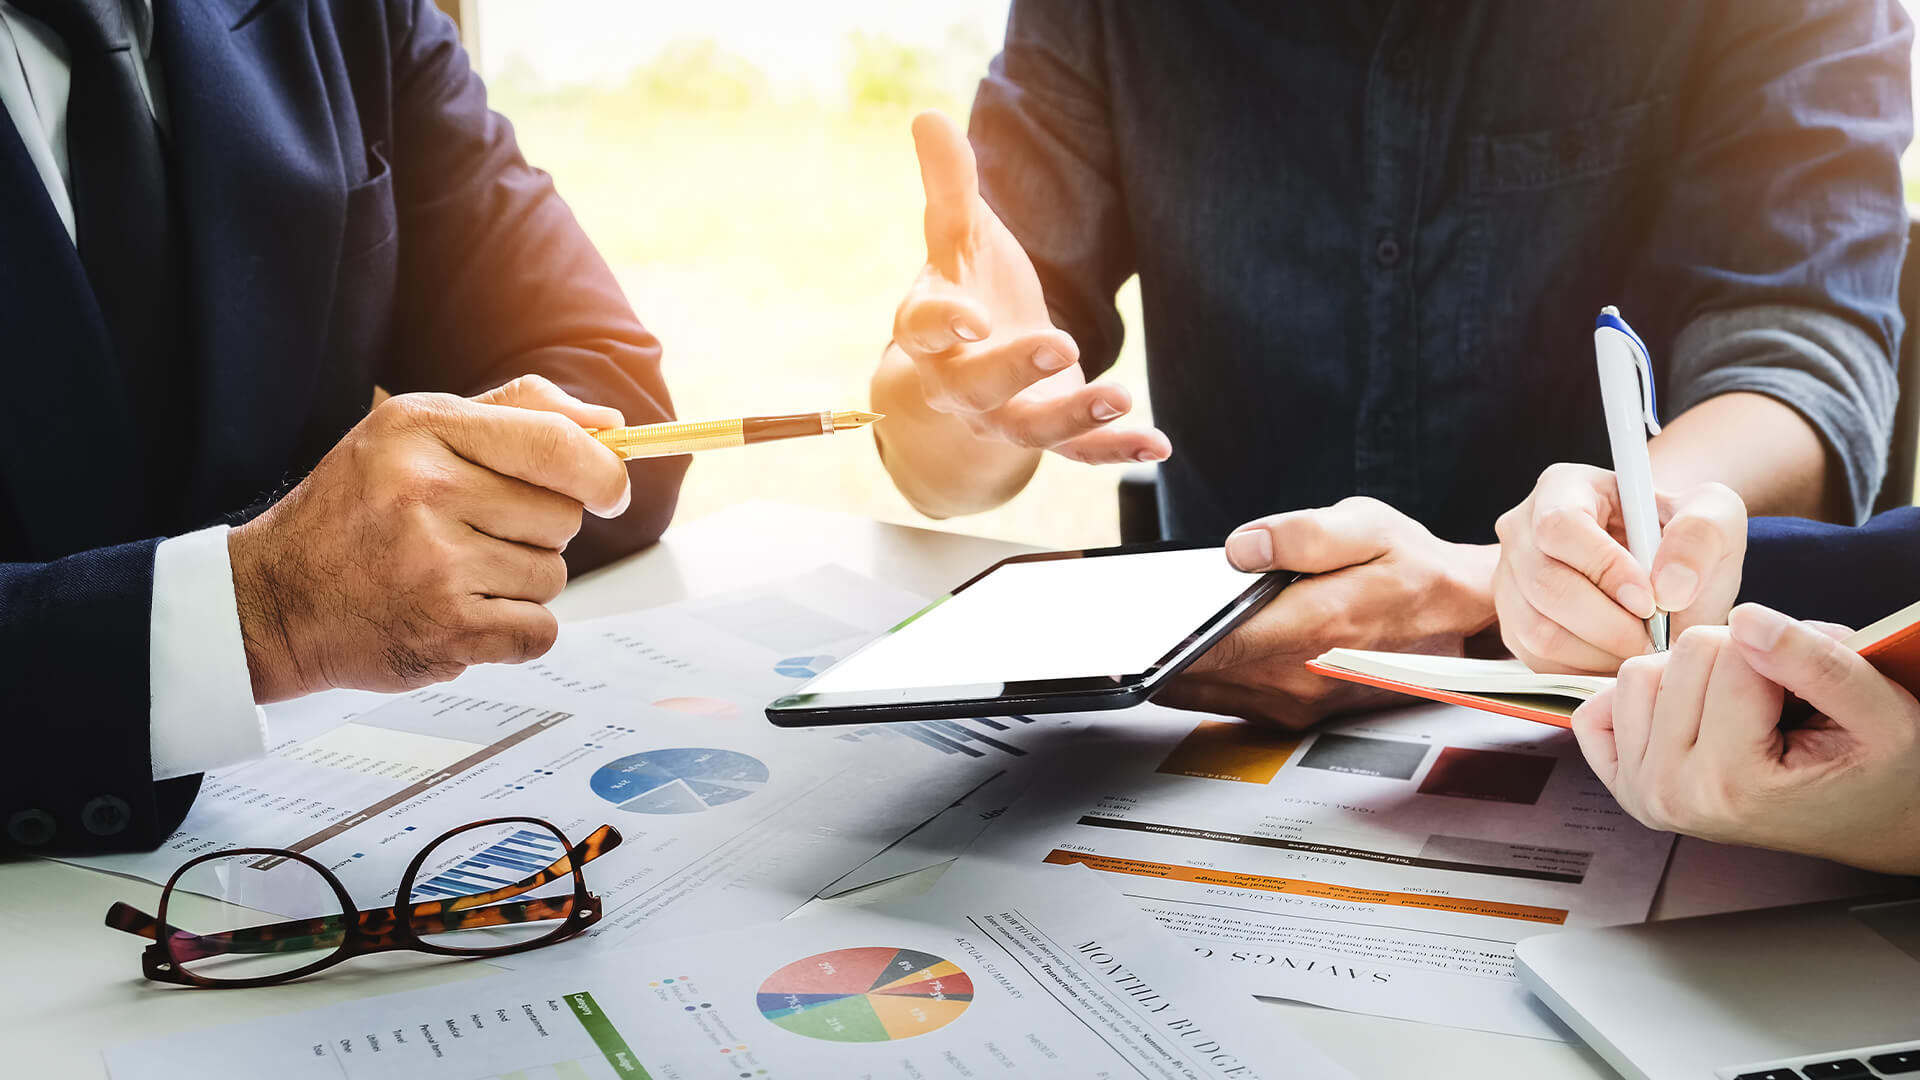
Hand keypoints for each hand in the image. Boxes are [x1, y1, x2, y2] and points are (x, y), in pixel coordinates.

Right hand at [229, 375, 631, 701]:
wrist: (274, 600)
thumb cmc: (356, 510)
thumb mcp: (415, 432)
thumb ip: (517, 414)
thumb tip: (612, 426)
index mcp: (422, 430)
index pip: (557, 444)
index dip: (603, 472)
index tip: (609, 491)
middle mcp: (426, 492)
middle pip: (562, 516)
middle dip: (539, 529)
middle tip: (477, 535)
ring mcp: (436, 566)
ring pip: (552, 575)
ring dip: (520, 581)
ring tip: (455, 574)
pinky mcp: (447, 631)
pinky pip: (539, 629)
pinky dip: (514, 630)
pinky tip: (462, 613)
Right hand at [888, 110, 1168, 464]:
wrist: (973, 360)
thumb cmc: (966, 284)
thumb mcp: (959, 234)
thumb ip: (949, 183)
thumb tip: (927, 115)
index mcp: (928, 328)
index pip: (927, 326)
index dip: (945, 322)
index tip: (971, 318)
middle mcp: (958, 382)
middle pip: (976, 386)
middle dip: (1014, 369)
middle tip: (1059, 344)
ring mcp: (1003, 413)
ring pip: (1031, 428)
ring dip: (1075, 417)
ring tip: (1120, 396)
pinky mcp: (1047, 431)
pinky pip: (1078, 452)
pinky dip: (1117, 450)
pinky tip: (1159, 445)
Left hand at [1159, 497, 1498, 727]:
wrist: (1461, 618)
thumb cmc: (1413, 569)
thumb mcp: (1366, 526)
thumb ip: (1302, 535)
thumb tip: (1241, 548)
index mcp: (1312, 628)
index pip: (1212, 646)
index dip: (1162, 639)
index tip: (1128, 626)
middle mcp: (1299, 677)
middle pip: (1196, 676)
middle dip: (1157, 652)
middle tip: (1123, 623)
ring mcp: (1297, 702)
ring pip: (1205, 695)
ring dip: (1172, 669)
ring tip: (1146, 632)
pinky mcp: (1296, 713)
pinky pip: (1226, 701)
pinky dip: (1198, 680)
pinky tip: (1186, 649)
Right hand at [1494, 463, 1745, 674]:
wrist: (1663, 572)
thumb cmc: (1683, 537)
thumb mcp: (1714, 514)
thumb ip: (1702, 534)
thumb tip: (1668, 587)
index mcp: (1562, 488)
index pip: (1561, 525)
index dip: (1604, 567)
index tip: (1651, 600)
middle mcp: (1521, 531)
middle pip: (1544, 584)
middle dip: (1606, 623)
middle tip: (1654, 638)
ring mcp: (1508, 581)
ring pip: (1536, 629)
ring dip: (1598, 651)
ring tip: (1641, 647)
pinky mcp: (1512, 626)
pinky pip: (1537, 660)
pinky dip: (1585, 669)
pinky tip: (1619, 656)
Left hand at [1572, 605, 1919, 874]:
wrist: (1869, 821)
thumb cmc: (1878, 771)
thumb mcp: (1881, 712)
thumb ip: (1816, 662)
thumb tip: (1746, 619)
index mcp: (1731, 783)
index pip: (1732, 652)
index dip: (1782, 649)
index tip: (1810, 688)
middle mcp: (1672, 794)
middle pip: (1682, 655)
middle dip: (1738, 657)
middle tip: (1780, 700)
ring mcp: (1640, 792)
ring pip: (1638, 672)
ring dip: (1692, 674)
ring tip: (1742, 710)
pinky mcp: (1621, 783)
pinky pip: (1599, 705)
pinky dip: (1647, 697)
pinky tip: (1692, 715)